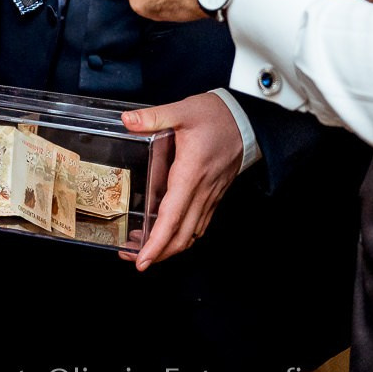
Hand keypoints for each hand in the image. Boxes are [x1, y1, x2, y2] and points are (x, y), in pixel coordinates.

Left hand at [121, 91, 241, 270]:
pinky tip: (169, 233)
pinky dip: (183, 236)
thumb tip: (127, 120)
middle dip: (159, 254)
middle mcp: (202, 191)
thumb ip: (154, 116)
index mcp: (191, 174)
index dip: (156, 243)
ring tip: (145, 249)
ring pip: (191, 234)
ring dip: (170, 248)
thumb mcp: (182, 111)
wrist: (246, 119)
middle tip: (134, 260)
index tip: (141, 260)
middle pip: (182, 237)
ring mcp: (210, 196)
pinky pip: (199, 224)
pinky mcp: (214, 195)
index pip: (172, 218)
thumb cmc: (216, 116)